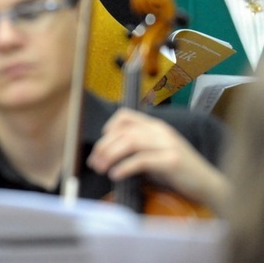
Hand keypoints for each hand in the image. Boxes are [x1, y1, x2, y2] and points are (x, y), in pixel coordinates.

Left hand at [87, 108, 228, 210]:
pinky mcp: (172, 161)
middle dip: (104, 146)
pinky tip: (116, 175)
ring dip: (110, 156)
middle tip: (94, 162)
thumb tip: (107, 152)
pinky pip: (142, 160)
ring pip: (130, 142)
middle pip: (124, 132)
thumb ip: (138, 148)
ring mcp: (168, 145)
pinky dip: (124, 167)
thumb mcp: (155, 153)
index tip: (101, 142)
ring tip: (101, 168)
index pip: (126, 116)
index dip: (109, 126)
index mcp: (156, 127)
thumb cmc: (178, 171)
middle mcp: (161, 131)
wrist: (208, 185)